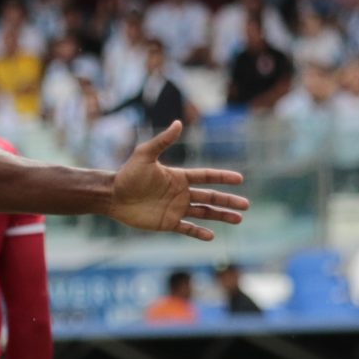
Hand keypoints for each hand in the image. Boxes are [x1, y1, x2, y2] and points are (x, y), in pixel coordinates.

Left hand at [107, 122, 247, 240]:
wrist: (112, 196)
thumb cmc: (127, 174)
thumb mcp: (145, 154)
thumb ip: (163, 141)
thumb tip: (178, 122)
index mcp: (178, 177)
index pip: (206, 176)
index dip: (223, 177)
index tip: (240, 179)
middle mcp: (180, 193)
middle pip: (210, 197)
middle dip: (228, 201)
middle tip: (246, 205)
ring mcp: (175, 209)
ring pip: (204, 213)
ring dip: (221, 216)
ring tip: (239, 219)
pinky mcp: (168, 223)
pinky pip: (188, 228)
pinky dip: (199, 233)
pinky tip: (212, 236)